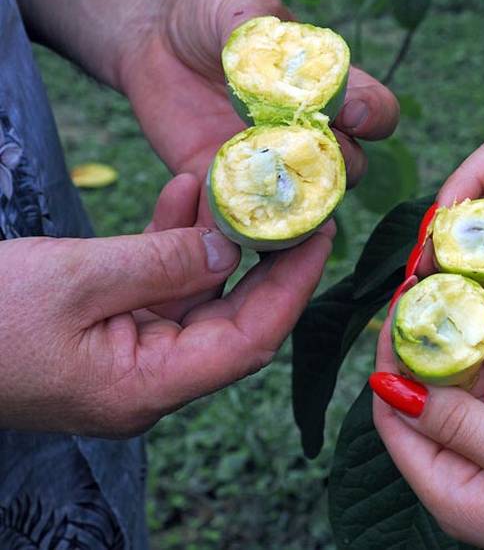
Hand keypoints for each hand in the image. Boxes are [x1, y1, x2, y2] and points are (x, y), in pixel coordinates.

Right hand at [0, 174, 330, 436]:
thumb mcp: (74, 280)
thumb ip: (161, 264)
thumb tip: (232, 251)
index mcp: (146, 387)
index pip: (250, 341)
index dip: (292, 288)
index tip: (321, 235)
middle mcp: (148, 379)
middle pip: (232, 319)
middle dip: (266, 261)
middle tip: (297, 207)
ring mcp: (127, 356)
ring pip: (195, 296)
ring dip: (215, 240)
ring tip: (237, 184)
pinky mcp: (105, 329)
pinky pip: (156, 285)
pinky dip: (171, 242)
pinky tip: (184, 194)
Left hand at [120, 0, 399, 219]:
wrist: (155, 43)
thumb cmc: (210, 20)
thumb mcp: (238, 11)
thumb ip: (263, 31)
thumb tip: (285, 71)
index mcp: (330, 93)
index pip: (376, 113)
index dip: (373, 116)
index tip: (353, 112)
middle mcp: (311, 137)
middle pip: (351, 168)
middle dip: (338, 164)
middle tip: (304, 149)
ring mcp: (274, 168)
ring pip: (311, 206)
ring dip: (302, 205)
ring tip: (280, 193)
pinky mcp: (231, 190)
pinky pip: (252, 222)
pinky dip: (250, 228)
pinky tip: (235, 214)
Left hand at [371, 317, 483, 549]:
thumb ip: (461, 423)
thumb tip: (391, 388)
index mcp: (454, 493)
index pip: (398, 418)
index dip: (394, 362)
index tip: (403, 307)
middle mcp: (474, 478)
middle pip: (436, 399)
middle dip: (441, 347)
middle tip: (454, 296)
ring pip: (478, 393)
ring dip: (482, 352)